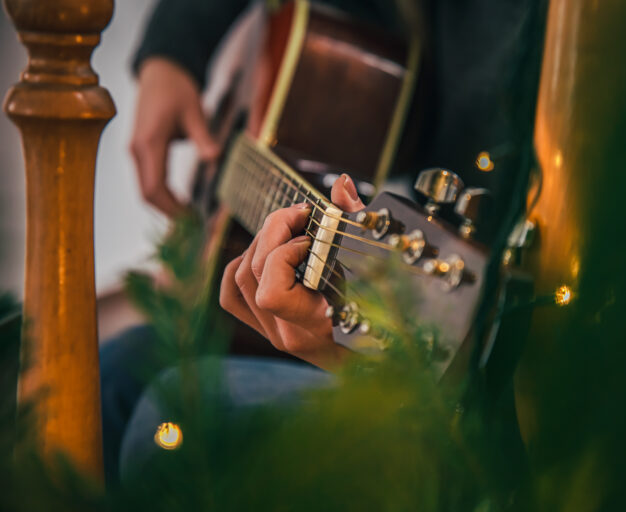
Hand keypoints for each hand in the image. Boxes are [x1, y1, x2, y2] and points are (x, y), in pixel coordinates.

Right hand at [130, 58, 219, 215]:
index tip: (191, 220)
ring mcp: (136, 151)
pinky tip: (181, 202)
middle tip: (195, 225)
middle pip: (147, 193)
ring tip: (190, 217)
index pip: (154, 187)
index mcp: (149, 142)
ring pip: (146, 189)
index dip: (171, 208)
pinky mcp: (141, 150)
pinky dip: (163, 195)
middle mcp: (137, 150)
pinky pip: (149, 179)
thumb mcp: (194, 110)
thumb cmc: (177, 88)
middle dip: (169, 213)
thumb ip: (203, 136)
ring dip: (166, 206)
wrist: (159, 70)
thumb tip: (214, 158)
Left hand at [219, 175, 365, 369]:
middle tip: (300, 213)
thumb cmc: (390, 314)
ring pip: (239, 279)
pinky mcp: (268, 328)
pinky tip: (266, 252)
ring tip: (288, 228)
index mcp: (318, 325)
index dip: (285, 253)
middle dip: (273, 231)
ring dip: (260, 242)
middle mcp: (289, 334)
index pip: (273, 292)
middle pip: (253, 273)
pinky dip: (241, 266)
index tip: (313, 236)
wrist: (382, 360)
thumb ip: (358, 222)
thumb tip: (342, 184)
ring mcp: (275, 334)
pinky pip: (233, 296)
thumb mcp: (380, 268)